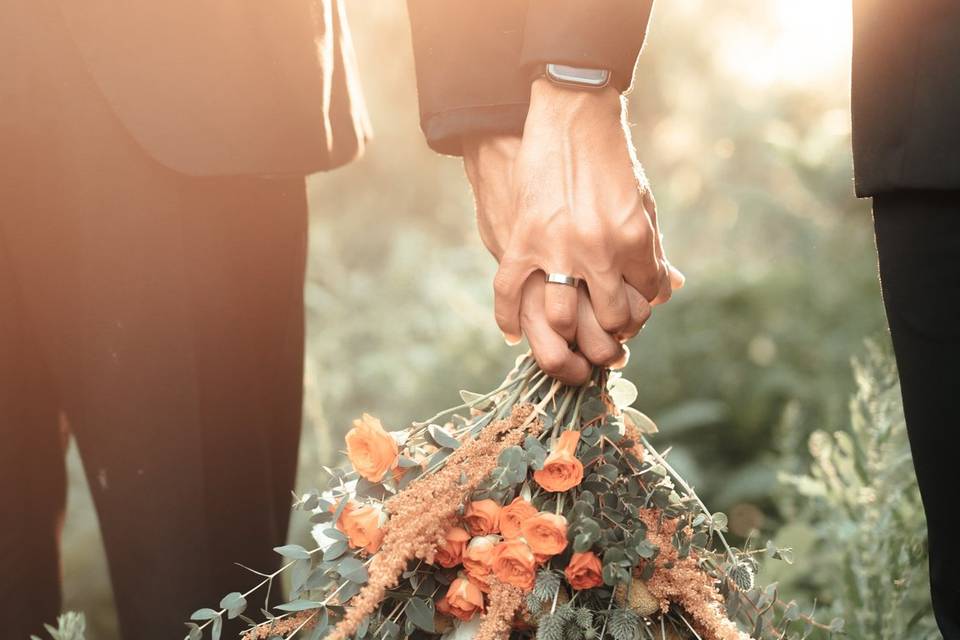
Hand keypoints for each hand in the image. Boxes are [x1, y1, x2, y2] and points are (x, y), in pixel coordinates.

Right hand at [463, 134, 651, 383]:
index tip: (632, 310)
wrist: (571, 116)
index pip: (647, 299)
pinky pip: (509, 293)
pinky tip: (514, 333)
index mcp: (635, 239)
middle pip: (611, 320)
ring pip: (562, 319)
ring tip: (568, 334)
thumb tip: (670, 289)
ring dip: (568, 334)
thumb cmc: (611, 159)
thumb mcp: (642, 200)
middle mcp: (599, 250)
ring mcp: (558, 247)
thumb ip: (653, 248)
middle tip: (606, 336)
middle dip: (612, 334)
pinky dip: (508, 319)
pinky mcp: (522, 239)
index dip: (642, 309)